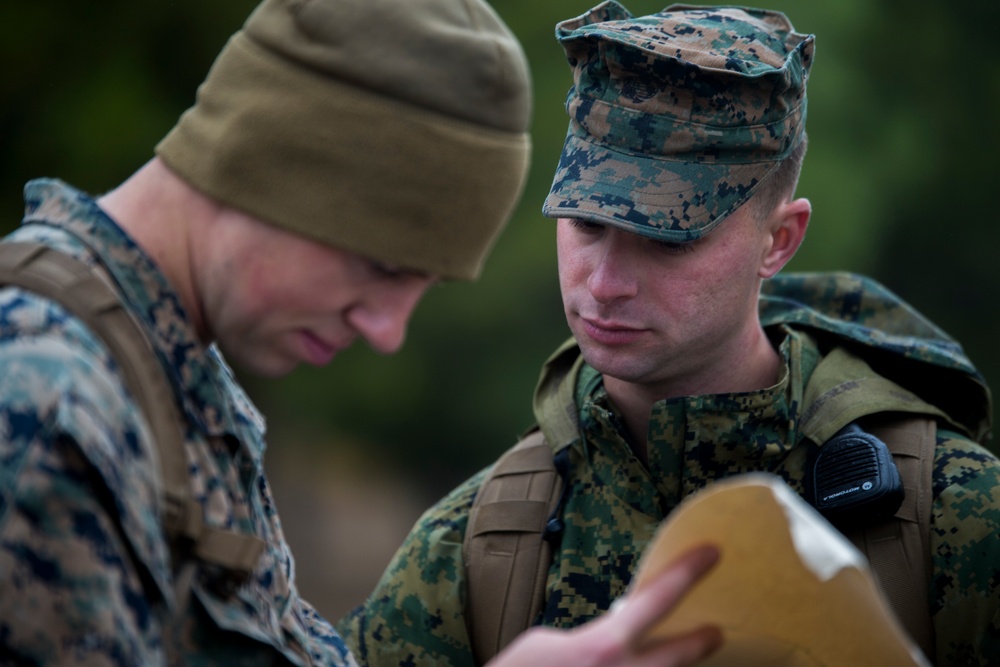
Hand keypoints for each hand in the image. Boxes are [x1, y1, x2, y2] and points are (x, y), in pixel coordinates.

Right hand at [486, 544, 721, 666]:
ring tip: (680, 654)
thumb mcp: (548, 640)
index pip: (657, 600)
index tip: (711, 553)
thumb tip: (613, 637)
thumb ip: (592, 636)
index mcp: (605, 645)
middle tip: (715, 631)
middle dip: (699, 642)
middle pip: (679, 655)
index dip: (687, 573)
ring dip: (668, 666)